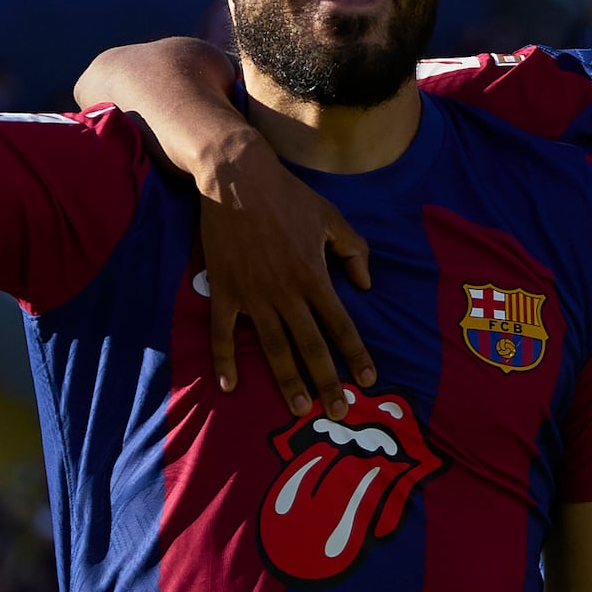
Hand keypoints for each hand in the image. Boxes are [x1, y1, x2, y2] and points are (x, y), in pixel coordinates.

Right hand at [195, 121, 375, 413]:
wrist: (236, 178)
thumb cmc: (288, 196)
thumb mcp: (331, 217)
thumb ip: (354, 251)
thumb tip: (366, 286)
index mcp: (314, 276)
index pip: (341, 325)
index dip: (356, 354)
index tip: (369, 379)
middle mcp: (285, 293)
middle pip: (310, 347)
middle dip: (326, 382)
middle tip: (337, 412)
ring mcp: (252, 295)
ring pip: (273, 347)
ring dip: (287, 380)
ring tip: (298, 407)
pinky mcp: (223, 290)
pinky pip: (223, 332)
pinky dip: (225, 360)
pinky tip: (229, 385)